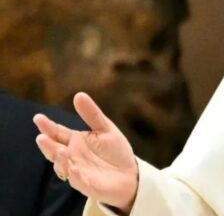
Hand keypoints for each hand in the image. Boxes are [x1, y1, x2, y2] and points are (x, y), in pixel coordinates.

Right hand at [33, 92, 138, 213]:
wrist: (129, 174)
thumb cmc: (114, 151)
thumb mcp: (105, 129)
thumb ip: (92, 114)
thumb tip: (79, 94)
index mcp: (74, 141)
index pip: (57, 133)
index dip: (47, 127)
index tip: (38, 118)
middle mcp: (71, 156)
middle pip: (55, 150)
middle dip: (48, 145)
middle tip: (42, 137)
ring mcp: (77, 171)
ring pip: (64, 166)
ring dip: (60, 160)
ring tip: (60, 151)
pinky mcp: (87, 185)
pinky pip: (78, 181)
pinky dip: (75, 175)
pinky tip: (74, 168)